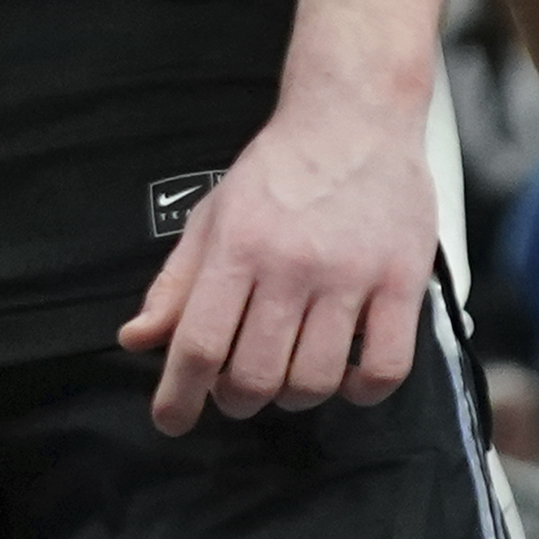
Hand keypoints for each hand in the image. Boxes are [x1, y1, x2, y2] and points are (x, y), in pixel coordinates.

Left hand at [117, 93, 433, 432]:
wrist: (352, 118)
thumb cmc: (278, 171)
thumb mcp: (212, 216)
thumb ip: (176, 283)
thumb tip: (136, 339)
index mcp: (237, 247)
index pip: (198, 342)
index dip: (178, 394)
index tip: (170, 421)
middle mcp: (290, 265)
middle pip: (255, 374)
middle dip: (237, 399)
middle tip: (237, 389)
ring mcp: (350, 276)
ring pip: (315, 380)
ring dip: (294, 397)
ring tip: (289, 376)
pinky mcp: (403, 283)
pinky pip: (384, 368)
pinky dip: (361, 391)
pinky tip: (347, 376)